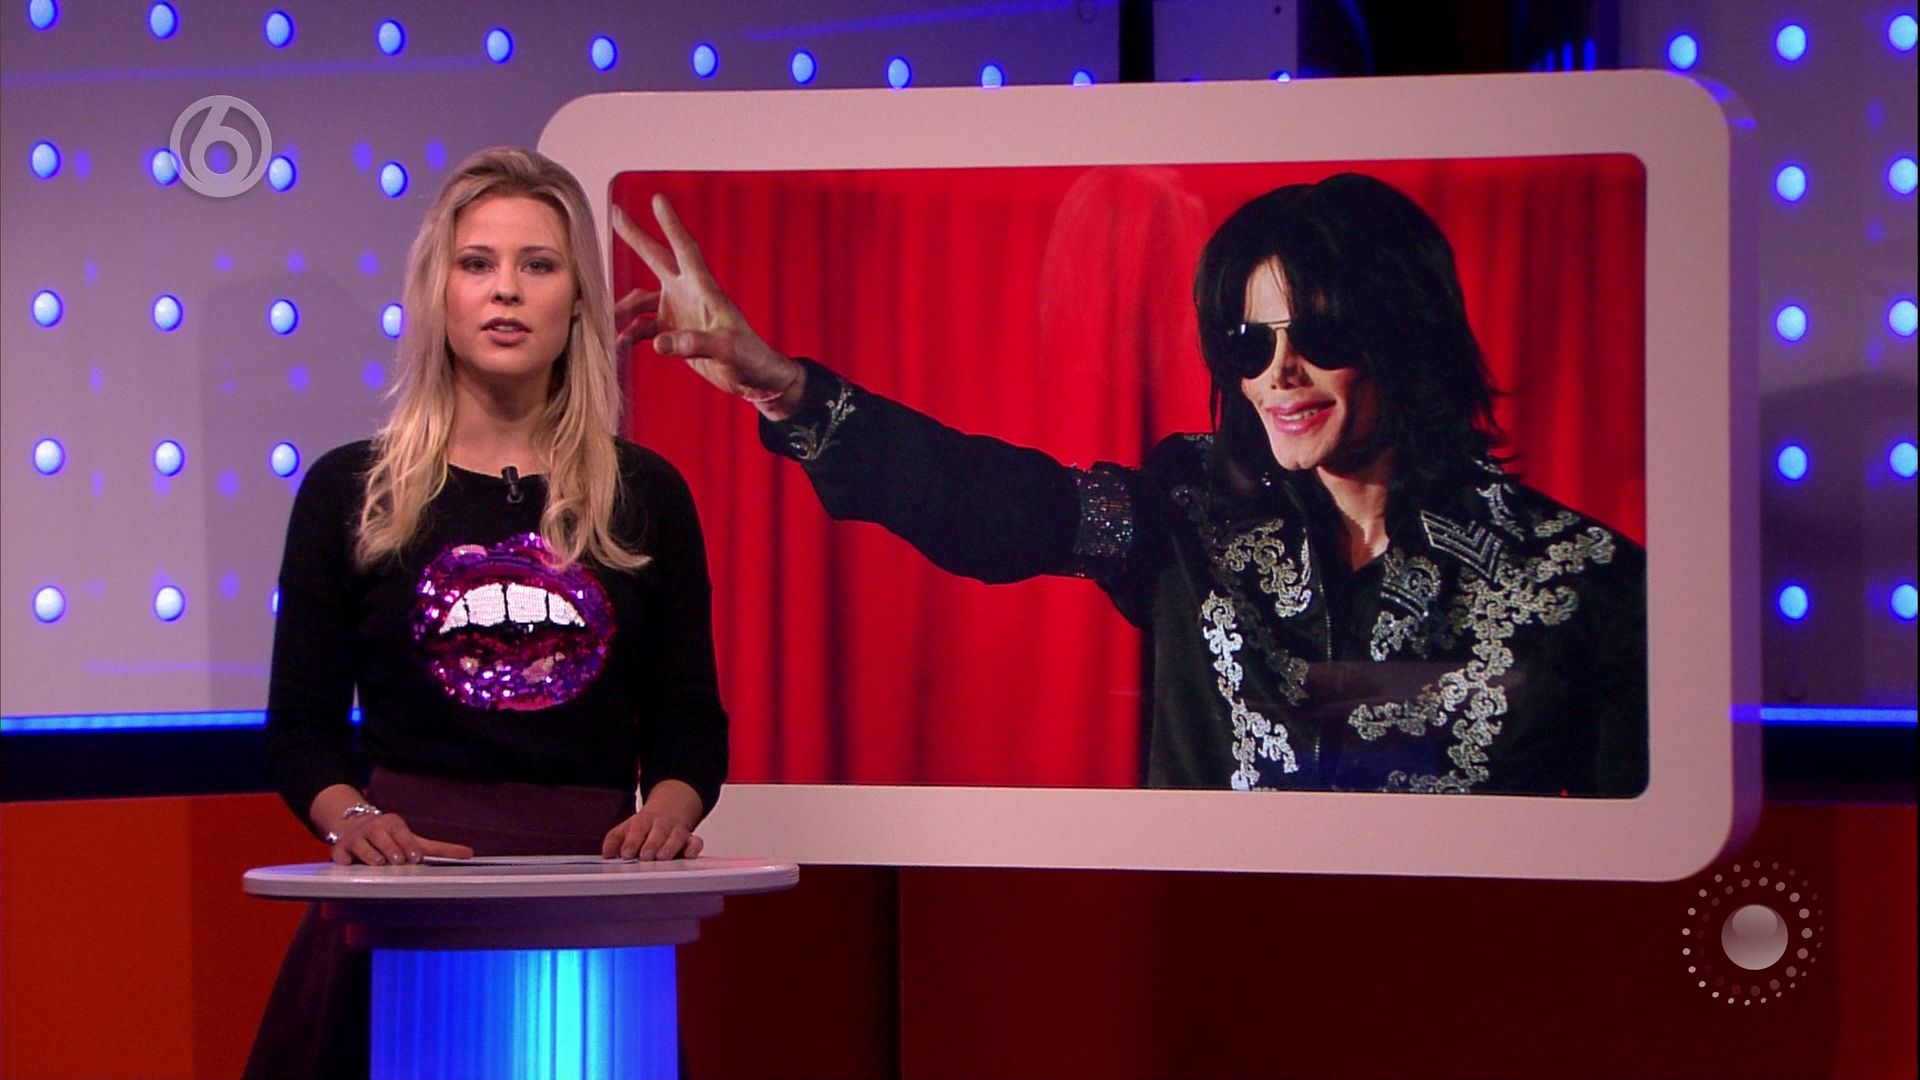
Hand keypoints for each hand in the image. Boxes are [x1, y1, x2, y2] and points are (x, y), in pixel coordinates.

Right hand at [329, 811, 473, 866]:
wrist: (354, 827)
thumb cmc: (392, 838)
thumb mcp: (414, 840)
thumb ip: (439, 848)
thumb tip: (470, 853)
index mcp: (394, 824)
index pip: (402, 833)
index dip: (407, 844)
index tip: (415, 857)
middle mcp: (374, 828)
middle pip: (382, 838)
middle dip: (391, 850)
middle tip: (397, 861)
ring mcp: (356, 838)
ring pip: (362, 845)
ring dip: (369, 854)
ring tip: (377, 863)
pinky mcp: (340, 849)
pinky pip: (339, 853)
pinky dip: (342, 858)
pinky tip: (346, 863)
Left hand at [601, 778, 704, 860]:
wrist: (672, 805)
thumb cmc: (646, 823)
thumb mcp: (627, 827)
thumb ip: (615, 839)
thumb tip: (607, 853)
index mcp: (644, 820)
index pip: (638, 828)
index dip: (632, 841)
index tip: (626, 853)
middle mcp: (662, 824)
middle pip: (658, 831)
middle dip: (652, 844)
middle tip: (645, 856)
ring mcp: (677, 830)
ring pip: (676, 836)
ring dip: (670, 846)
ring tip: (663, 857)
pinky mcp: (691, 839)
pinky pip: (696, 841)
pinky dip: (694, 847)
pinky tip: (689, 855)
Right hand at [610, 194, 805, 415]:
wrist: (754, 377)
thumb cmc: (749, 358)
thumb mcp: (725, 351)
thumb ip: (694, 344)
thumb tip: (659, 343)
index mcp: (704, 289)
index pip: (685, 250)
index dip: (671, 225)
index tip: (658, 200)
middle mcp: (688, 294)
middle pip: (657, 259)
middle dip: (636, 238)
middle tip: (616, 214)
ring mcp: (680, 310)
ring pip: (641, 300)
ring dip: (622, 308)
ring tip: (603, 321)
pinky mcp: (674, 331)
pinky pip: (643, 327)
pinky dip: (628, 335)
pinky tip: (617, 346)